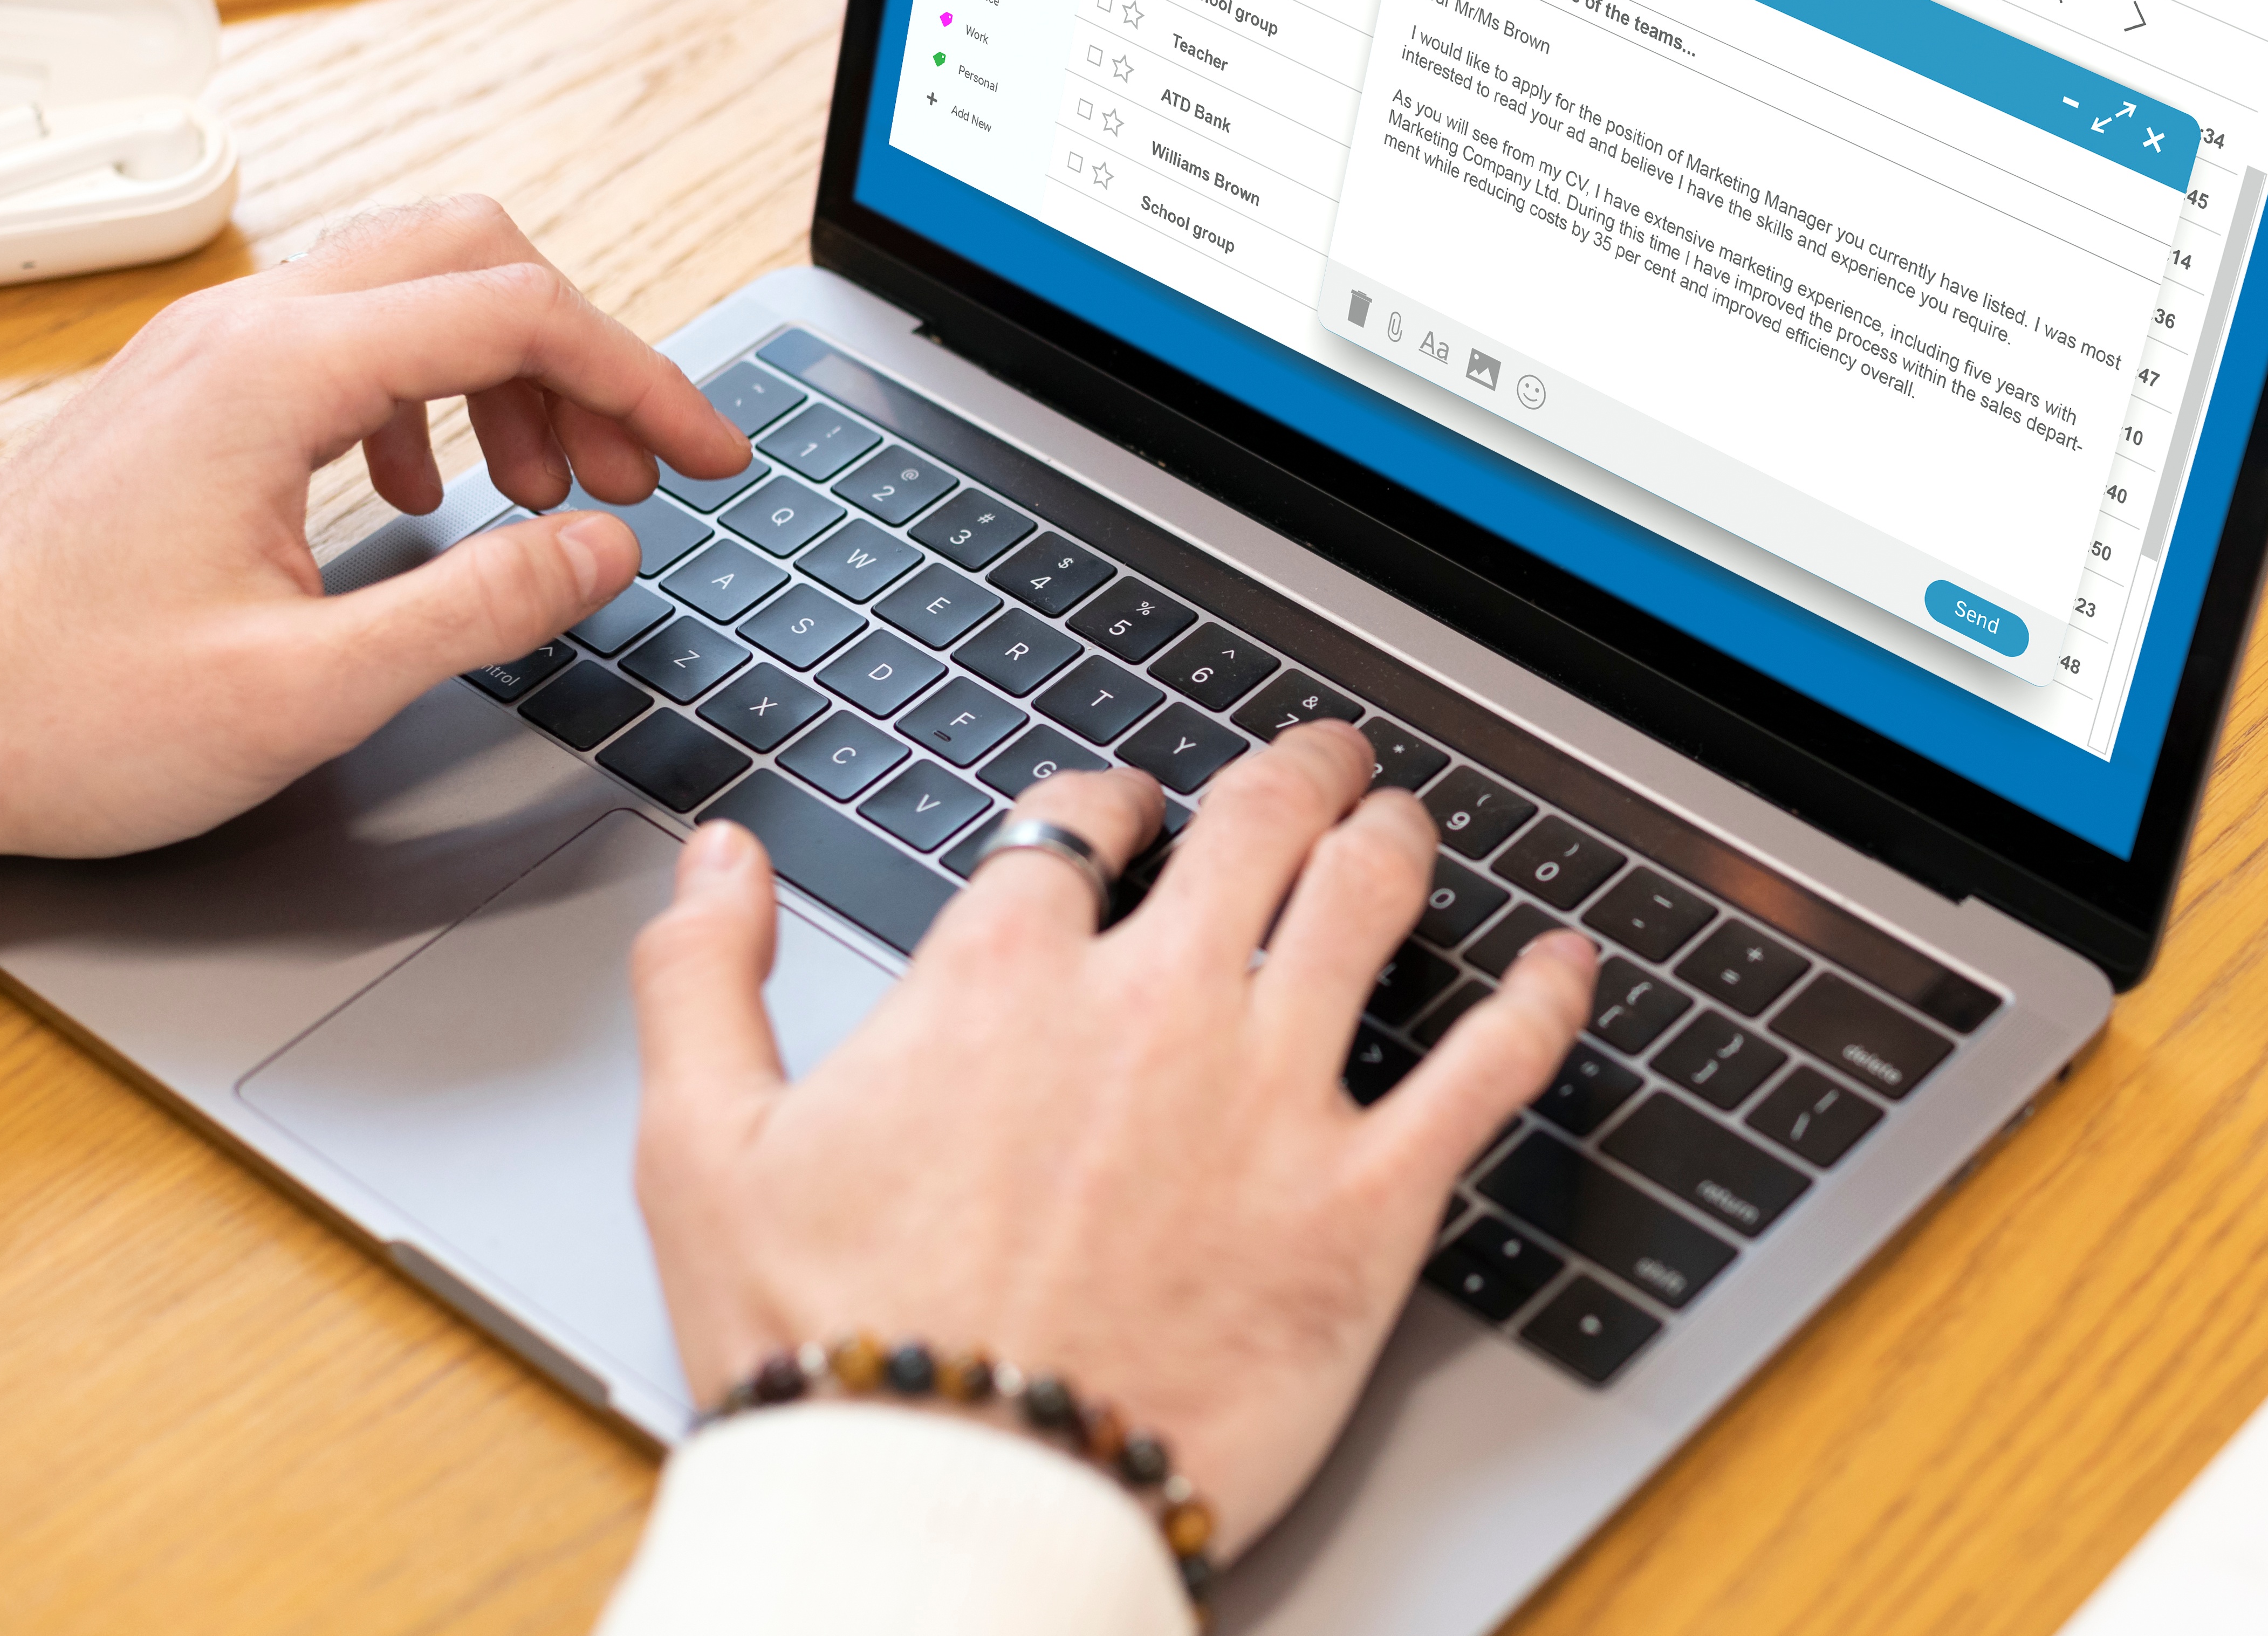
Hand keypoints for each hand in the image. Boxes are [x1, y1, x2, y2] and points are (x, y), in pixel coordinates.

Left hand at [0, 196, 748, 865]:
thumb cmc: (57, 711)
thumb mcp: (304, 690)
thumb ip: (479, 609)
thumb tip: (603, 547)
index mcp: (278, 374)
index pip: (522, 316)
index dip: (646, 383)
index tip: (711, 456)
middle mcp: (241, 329)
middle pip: (474, 259)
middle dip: (585, 356)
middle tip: (640, 468)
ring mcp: (205, 353)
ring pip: (410, 289)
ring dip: (508, 373)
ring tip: (549, 490)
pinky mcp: (184, 394)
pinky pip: (344, 340)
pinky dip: (429, 394)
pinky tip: (428, 497)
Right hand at [630, 720, 1598, 1550]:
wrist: (948, 1500)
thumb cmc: (829, 1349)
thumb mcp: (699, 1149)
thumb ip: (701, 978)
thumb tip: (718, 861)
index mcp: (1002, 981)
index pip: (1075, 822)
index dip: (1109, 797)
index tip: (1126, 809)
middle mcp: (1153, 1006)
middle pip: (1254, 825)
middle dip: (1291, 775)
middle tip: (1315, 766)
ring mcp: (1271, 1093)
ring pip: (1369, 899)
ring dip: (1396, 841)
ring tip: (1406, 826)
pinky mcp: (1364, 1200)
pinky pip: (1488, 1067)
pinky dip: (1542, 1003)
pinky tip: (1569, 968)